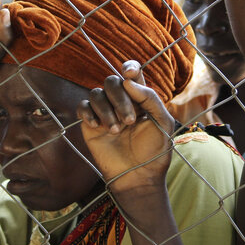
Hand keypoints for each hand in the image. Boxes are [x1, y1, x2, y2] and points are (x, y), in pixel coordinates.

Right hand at [76, 61, 175, 193]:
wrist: (138, 176)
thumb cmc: (155, 151)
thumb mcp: (162, 122)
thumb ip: (150, 98)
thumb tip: (127, 81)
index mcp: (140, 98)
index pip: (132, 74)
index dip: (129, 68)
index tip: (129, 74)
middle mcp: (121, 102)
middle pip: (112, 82)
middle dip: (120, 98)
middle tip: (129, 121)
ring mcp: (105, 112)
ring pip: (96, 93)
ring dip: (106, 109)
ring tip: (115, 130)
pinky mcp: (91, 124)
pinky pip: (82, 106)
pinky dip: (88, 112)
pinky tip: (97, 126)